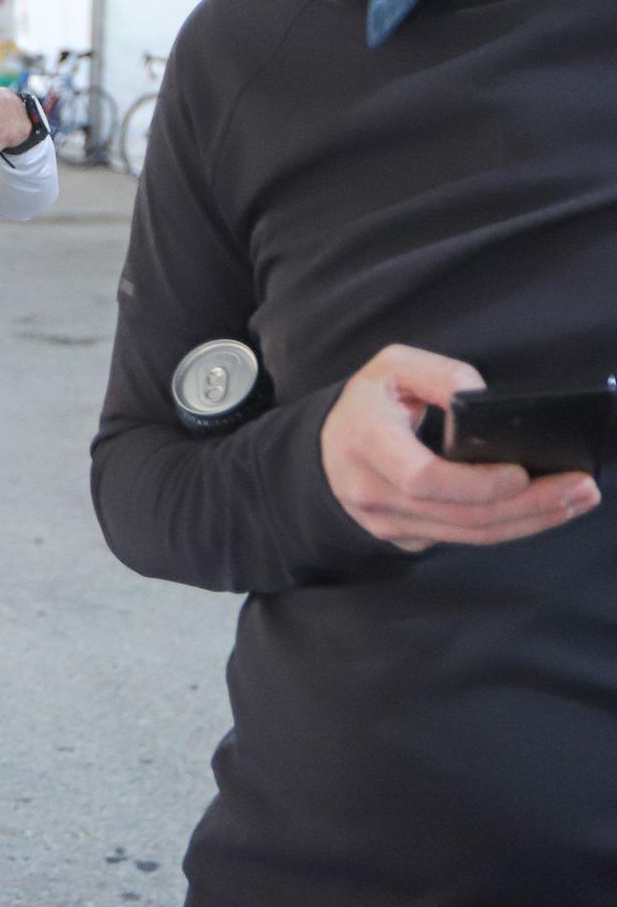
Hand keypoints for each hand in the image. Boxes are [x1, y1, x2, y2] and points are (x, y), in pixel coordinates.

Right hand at [321, 345, 598, 551]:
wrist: (324, 451)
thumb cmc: (366, 404)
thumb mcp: (391, 367)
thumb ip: (439, 374)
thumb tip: (483, 400)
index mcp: (367, 443)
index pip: (422, 478)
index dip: (477, 483)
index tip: (521, 471)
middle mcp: (372, 492)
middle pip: (460, 514)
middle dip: (529, 504)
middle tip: (582, 487)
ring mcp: (388, 523)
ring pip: (469, 534)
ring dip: (531, 521)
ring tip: (577, 500)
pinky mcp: (405, 539)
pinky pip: (464, 539)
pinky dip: (509, 527)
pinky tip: (543, 510)